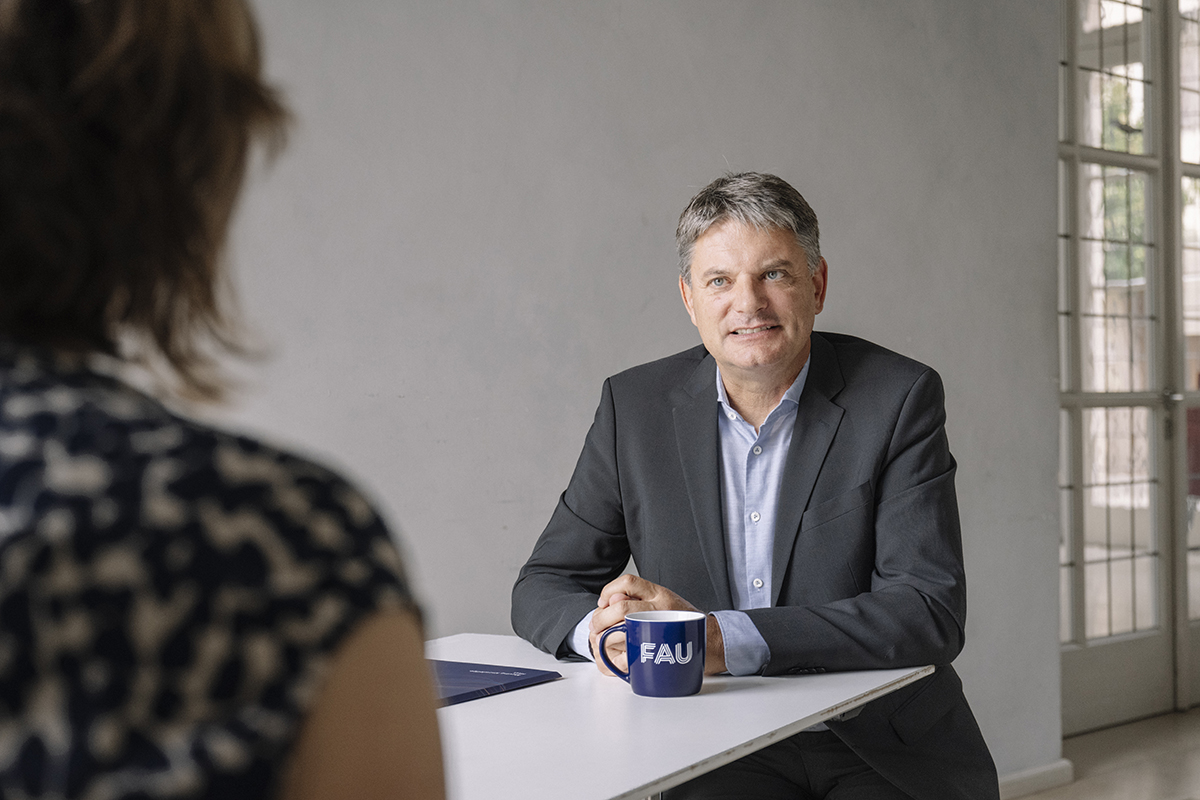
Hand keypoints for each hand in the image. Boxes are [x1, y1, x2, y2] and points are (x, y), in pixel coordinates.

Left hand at [587, 575, 725, 675]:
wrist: (711, 641)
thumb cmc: (684, 622)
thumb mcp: (666, 601)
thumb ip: (640, 599)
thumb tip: (611, 600)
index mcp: (660, 594)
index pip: (629, 582)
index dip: (609, 591)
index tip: (603, 602)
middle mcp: (661, 609)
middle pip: (622, 608)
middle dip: (602, 617)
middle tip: (596, 626)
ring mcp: (660, 630)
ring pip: (624, 631)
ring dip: (606, 637)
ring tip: (601, 640)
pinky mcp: (659, 651)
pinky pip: (631, 653)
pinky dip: (617, 655)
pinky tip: (614, 654)